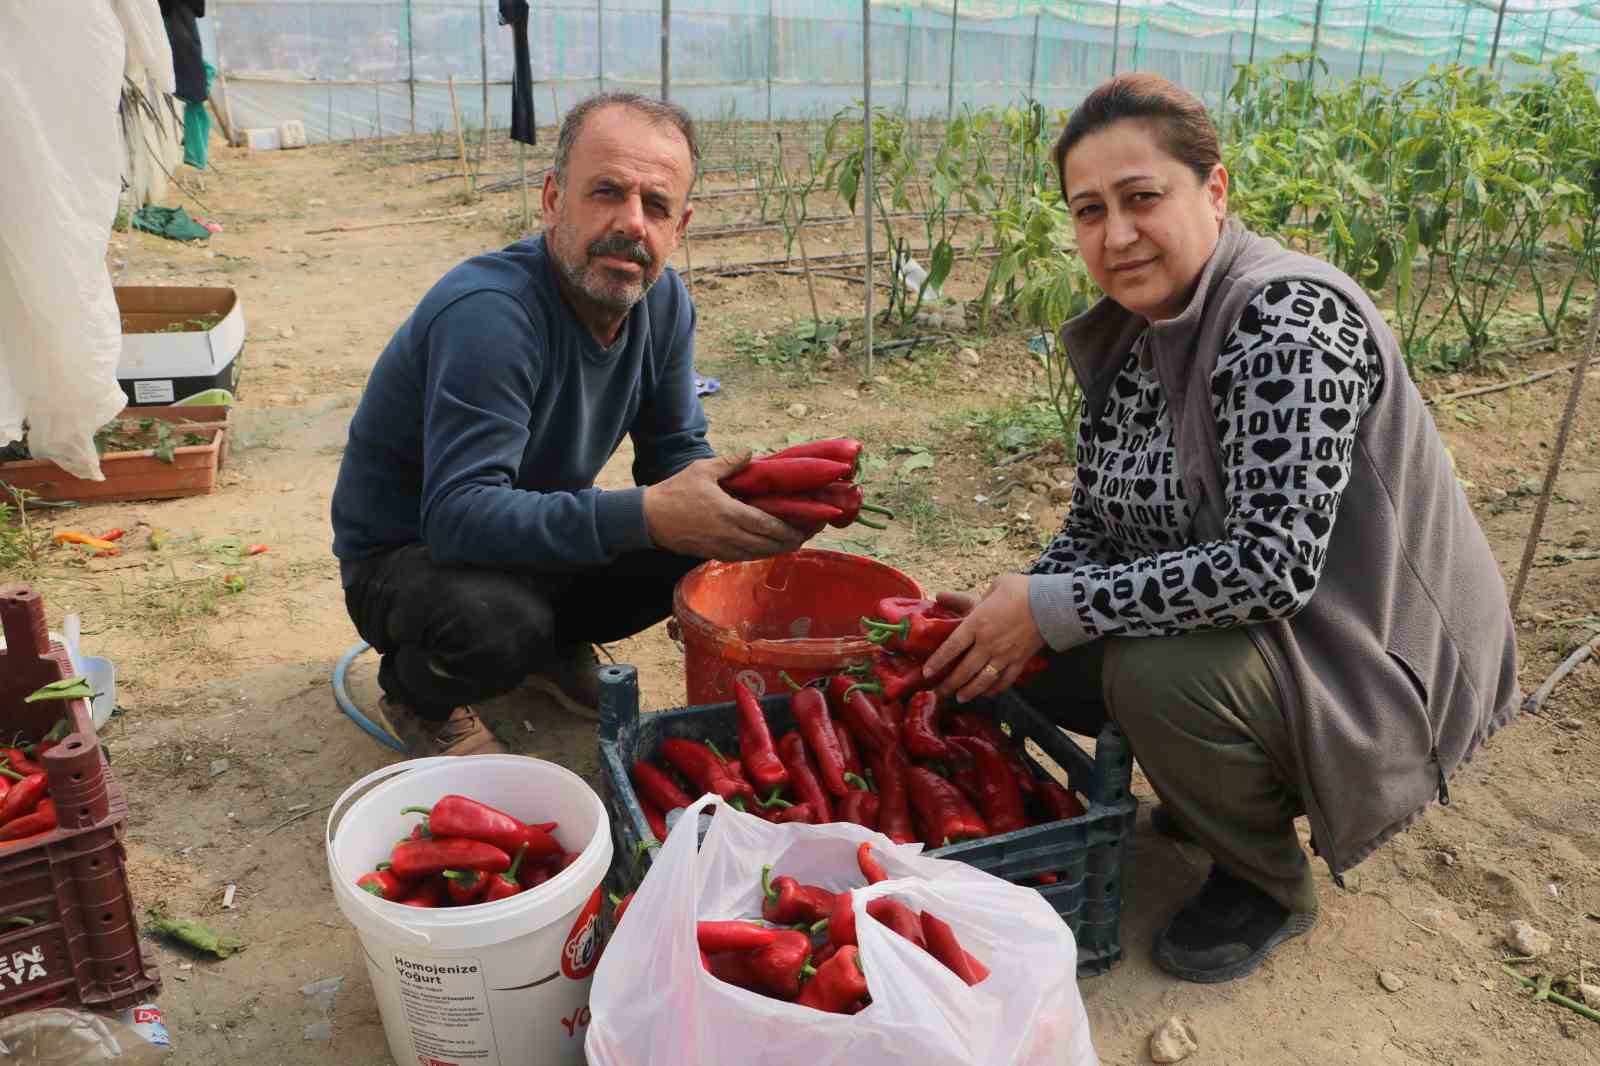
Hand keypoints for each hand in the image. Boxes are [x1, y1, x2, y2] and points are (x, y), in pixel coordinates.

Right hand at [643, 453, 807, 560]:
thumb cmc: (676, 492)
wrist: (649, 519)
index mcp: (729, 513)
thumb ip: (729, 463)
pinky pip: (743, 557)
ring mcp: (722, 547)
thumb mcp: (702, 470)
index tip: (805, 526)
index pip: (767, 525)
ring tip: (792, 542)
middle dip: (790, 542)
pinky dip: (759, 554)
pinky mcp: (714, 554)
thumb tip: (750, 452)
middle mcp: (729, 535)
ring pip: (757, 554)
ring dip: (777, 550)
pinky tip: (767, 547)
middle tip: (806, 535)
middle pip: (768, 545)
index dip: (789, 529)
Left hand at [922, 575, 1044, 703]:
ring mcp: (1005, 656)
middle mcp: (988, 644)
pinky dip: (995, 689)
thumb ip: (965, 597)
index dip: (938, 662)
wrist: (1053, 603)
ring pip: (983, 681)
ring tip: (960, 698)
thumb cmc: (1022, 590)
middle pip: (964, 670)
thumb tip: (940, 596)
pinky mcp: (1020, 662)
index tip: (927, 673)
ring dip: (969, 691)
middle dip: (949, 684)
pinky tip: (987, 693)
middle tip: (938, 692)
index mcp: (977, 624)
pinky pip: (1005, 681)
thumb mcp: (994, 586)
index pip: (952, 647)